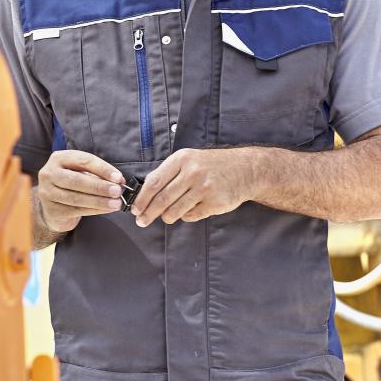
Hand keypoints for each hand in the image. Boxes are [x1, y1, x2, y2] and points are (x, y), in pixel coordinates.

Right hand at [37, 150, 124, 234]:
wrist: (54, 206)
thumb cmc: (72, 185)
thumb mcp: (82, 173)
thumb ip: (98, 174)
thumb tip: (119, 181)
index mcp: (59, 158)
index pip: (83, 160)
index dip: (102, 169)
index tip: (118, 177)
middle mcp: (49, 174)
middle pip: (77, 180)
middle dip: (100, 186)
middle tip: (117, 191)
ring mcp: (47, 193)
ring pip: (77, 198)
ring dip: (100, 201)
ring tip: (116, 203)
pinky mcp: (51, 210)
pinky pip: (76, 210)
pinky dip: (95, 210)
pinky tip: (107, 209)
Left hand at [131, 148, 255, 226]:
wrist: (245, 169)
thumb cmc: (213, 165)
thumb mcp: (190, 159)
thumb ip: (169, 173)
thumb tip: (145, 194)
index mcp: (182, 159)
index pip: (154, 182)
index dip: (142, 199)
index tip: (135, 209)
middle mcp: (193, 172)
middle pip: (162, 199)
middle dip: (149, 213)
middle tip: (142, 222)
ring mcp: (205, 188)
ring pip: (175, 211)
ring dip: (167, 217)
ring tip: (167, 216)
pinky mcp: (215, 203)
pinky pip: (191, 216)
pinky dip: (186, 216)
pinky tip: (190, 210)